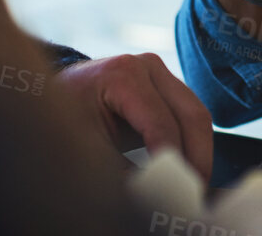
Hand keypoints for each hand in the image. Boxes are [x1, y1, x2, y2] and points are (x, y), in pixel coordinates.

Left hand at [57, 53, 213, 180]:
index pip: (161, 124)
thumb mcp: (86, 145)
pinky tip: (187, 168)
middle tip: (195, 192)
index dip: (172, 162)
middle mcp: (148, 66)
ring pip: (198, 116)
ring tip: (193, 184)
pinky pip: (190, 116)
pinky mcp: (167, 85)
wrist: (61, 92)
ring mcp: (161, 73)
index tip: (175, 192)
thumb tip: (153, 195)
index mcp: (123, 75)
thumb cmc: (67, 117)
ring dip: (199, 152)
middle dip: (197, 158)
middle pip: (191, 115)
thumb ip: (120, 170)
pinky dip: (193, 143)